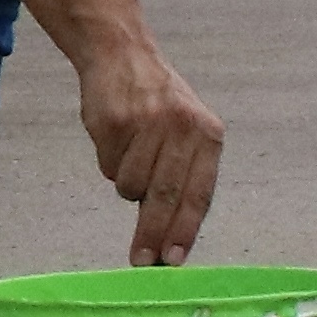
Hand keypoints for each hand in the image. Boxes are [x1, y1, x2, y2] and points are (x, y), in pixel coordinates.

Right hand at [78, 24, 222, 262]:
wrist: (121, 55)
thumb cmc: (158, 104)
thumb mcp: (187, 132)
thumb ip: (186, 176)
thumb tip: (173, 237)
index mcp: (208, 134)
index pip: (199, 194)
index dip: (185, 231)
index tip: (173, 261)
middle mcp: (182, 127)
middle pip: (165, 196)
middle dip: (152, 234)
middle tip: (141, 261)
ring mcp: (147, 123)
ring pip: (131, 186)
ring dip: (127, 185)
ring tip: (130, 158)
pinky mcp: (115, 122)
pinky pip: (109, 167)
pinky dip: (109, 163)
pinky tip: (115, 140)